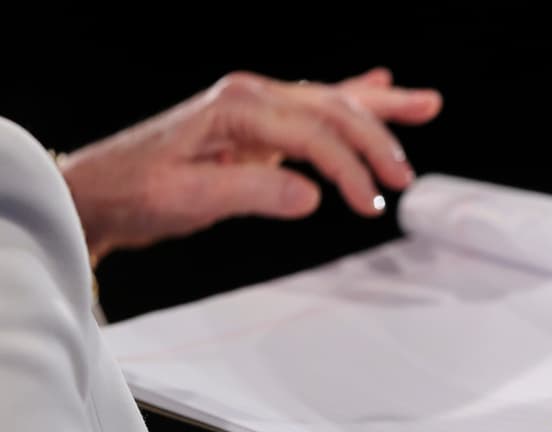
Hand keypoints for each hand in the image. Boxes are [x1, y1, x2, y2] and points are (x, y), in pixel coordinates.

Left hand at [57, 67, 441, 261]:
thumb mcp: (190, 198)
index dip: (349, 169)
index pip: (314, 133)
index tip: (369, 205)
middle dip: (378, 140)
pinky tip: (380, 82)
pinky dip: (352, 94)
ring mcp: (256, 106)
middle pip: (334, 109)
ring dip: (380, 109)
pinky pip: (316, 105)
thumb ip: (253, 193)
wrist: (100, 191)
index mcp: (238, 106)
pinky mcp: (258, 124)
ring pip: (333, 100)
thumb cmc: (137, 193)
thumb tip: (311, 195)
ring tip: (426, 105)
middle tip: (403, 179)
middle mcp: (251, 96)